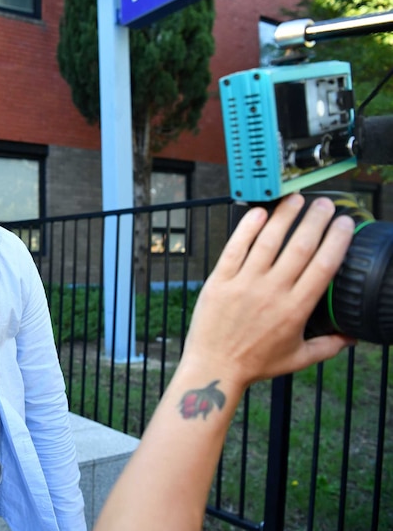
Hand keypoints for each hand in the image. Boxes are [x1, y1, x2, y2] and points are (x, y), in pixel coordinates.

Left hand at [181, 194, 355, 389]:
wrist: (214, 368)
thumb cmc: (255, 363)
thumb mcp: (297, 358)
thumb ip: (328, 346)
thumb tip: (353, 337)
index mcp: (296, 309)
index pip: (323, 266)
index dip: (336, 240)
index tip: (344, 222)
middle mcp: (272, 292)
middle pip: (300, 247)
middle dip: (315, 220)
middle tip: (325, 203)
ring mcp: (244, 284)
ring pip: (268, 241)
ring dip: (285, 216)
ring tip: (296, 199)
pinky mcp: (219, 280)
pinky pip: (235, 248)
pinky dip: (247, 228)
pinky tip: (260, 212)